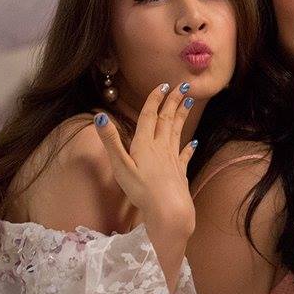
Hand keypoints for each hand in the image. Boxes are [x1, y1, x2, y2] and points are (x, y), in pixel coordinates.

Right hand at [93, 82, 197, 237]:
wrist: (168, 209)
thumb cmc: (142, 189)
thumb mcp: (120, 165)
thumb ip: (111, 141)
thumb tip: (99, 116)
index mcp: (145, 144)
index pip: (149, 116)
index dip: (155, 100)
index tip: (164, 85)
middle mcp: (161, 147)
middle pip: (167, 119)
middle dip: (174, 101)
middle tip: (185, 85)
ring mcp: (172, 158)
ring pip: (177, 132)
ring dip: (182, 116)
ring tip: (189, 102)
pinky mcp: (180, 171)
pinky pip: (185, 155)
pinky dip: (189, 147)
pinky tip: (194, 142)